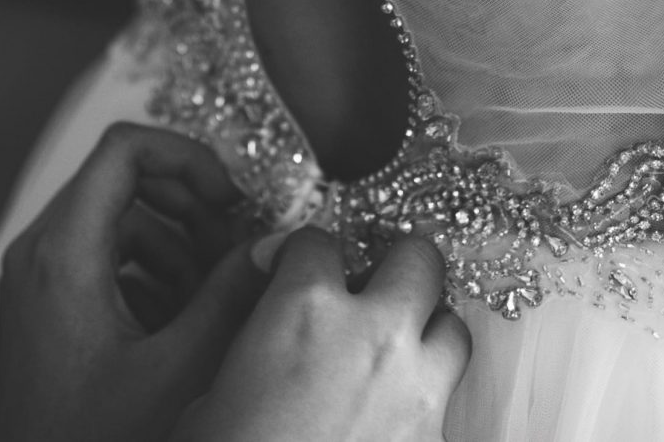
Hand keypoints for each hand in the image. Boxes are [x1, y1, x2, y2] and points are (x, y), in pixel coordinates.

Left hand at [0, 123, 268, 441]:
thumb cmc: (88, 441)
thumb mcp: (177, 370)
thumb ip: (228, 298)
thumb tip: (270, 247)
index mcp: (63, 251)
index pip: (123, 148)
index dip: (187, 157)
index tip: (228, 197)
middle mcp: (38, 253)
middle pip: (121, 180)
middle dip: (187, 208)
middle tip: (232, 248)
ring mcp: (36, 280)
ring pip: (115, 222)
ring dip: (173, 245)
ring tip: (213, 293)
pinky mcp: (44, 308)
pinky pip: (100, 260)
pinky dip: (146, 274)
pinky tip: (180, 321)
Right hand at [172, 230, 470, 441]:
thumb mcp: (212, 382)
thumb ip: (252, 327)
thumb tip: (267, 306)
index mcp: (304, 309)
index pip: (317, 241)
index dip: (305, 252)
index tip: (299, 263)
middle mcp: (371, 335)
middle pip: (416, 258)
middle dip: (395, 262)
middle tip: (373, 278)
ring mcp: (413, 389)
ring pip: (452, 327)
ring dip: (426, 329)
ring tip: (395, 345)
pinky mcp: (432, 440)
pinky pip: (447, 400)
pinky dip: (426, 396)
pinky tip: (392, 409)